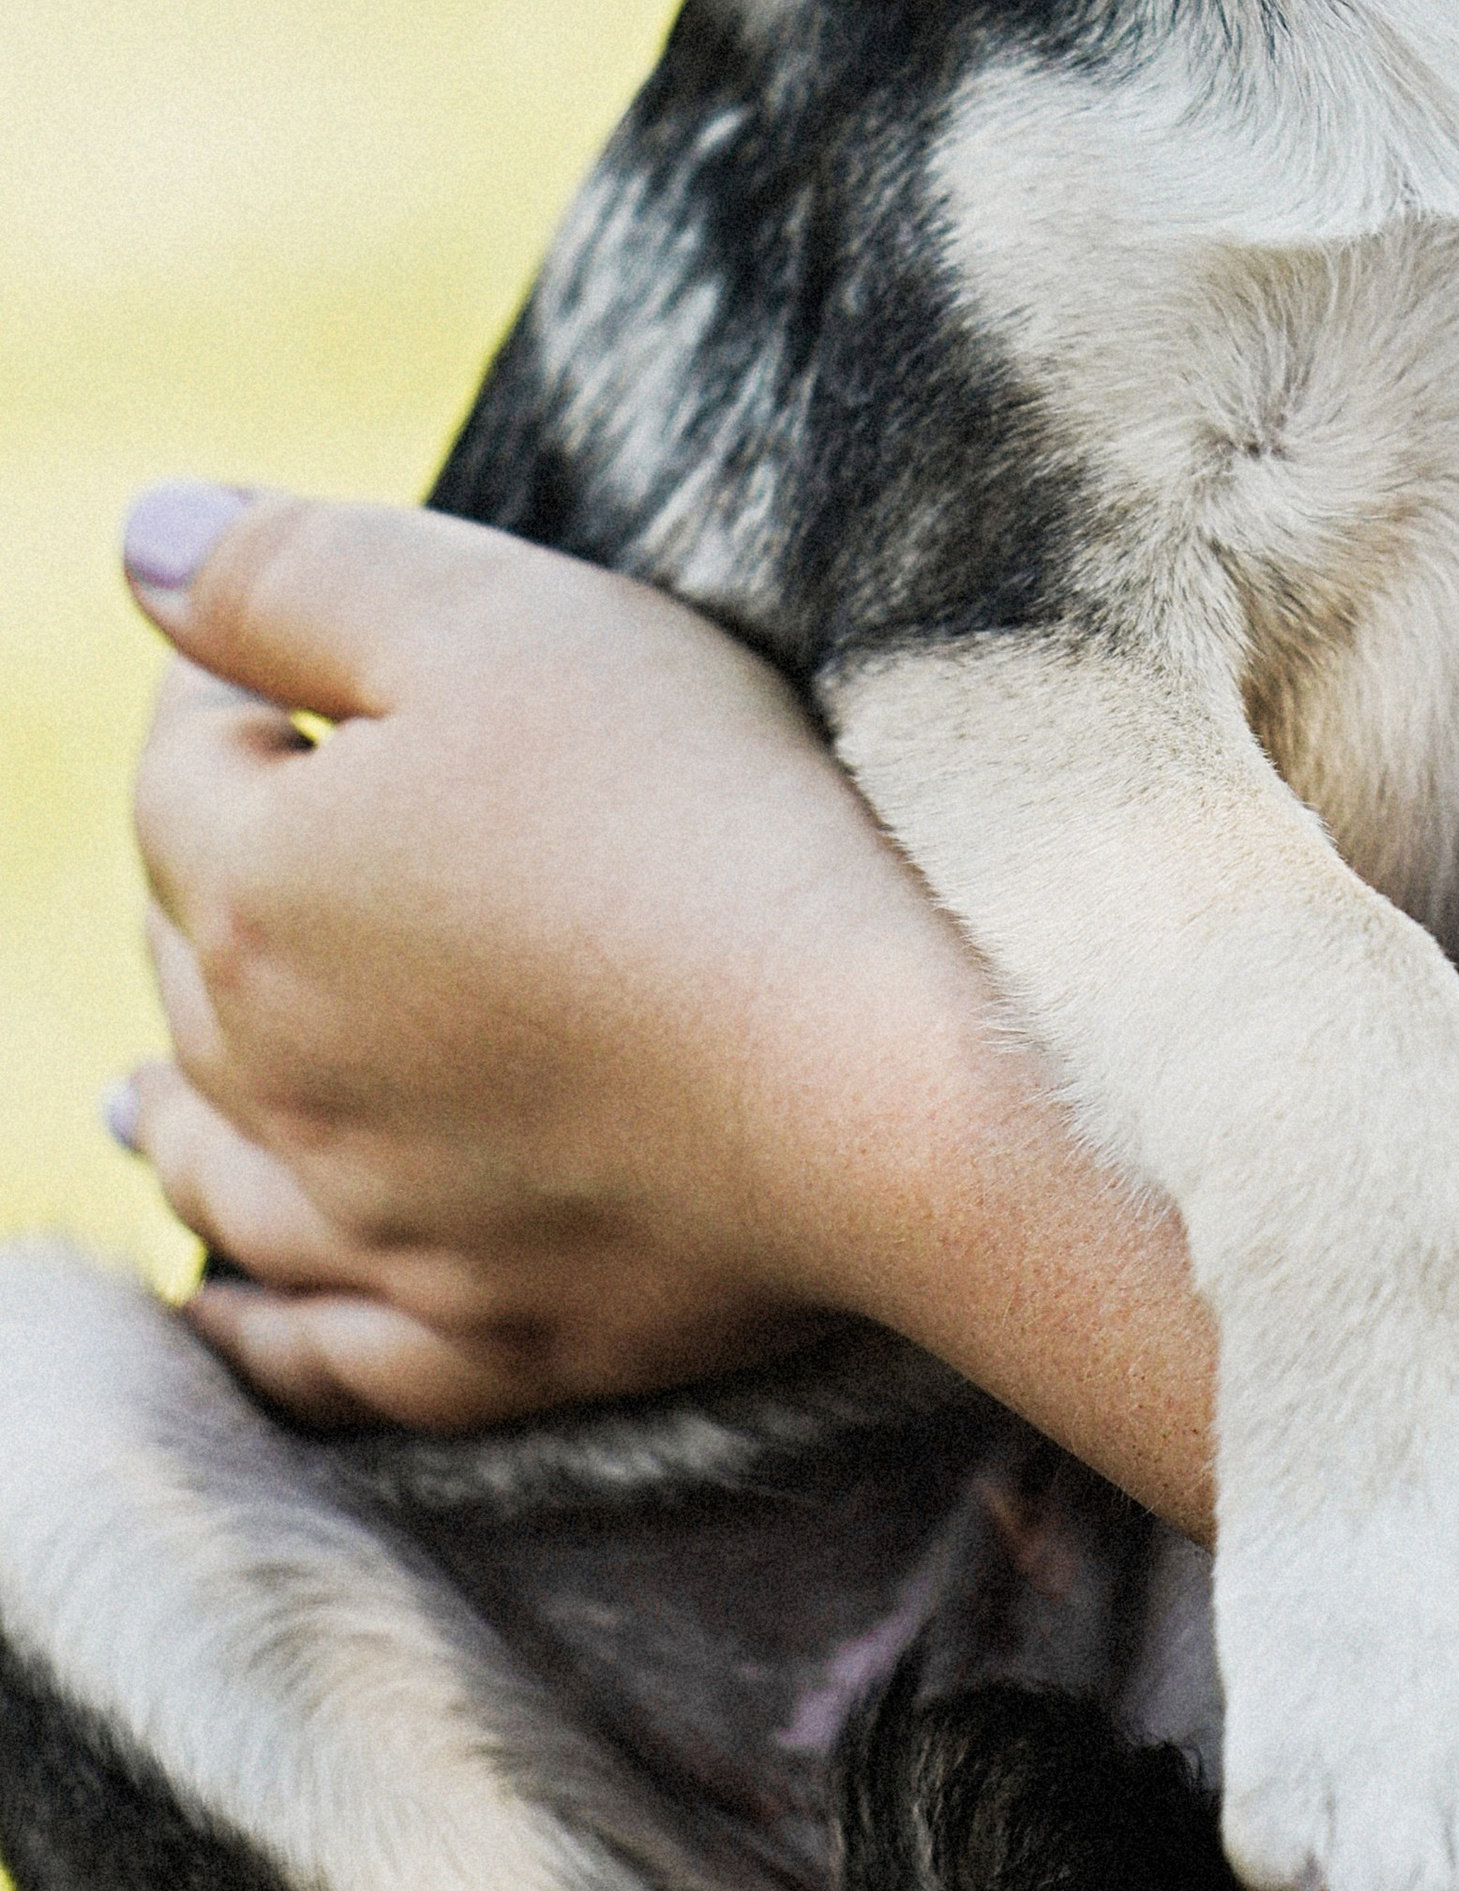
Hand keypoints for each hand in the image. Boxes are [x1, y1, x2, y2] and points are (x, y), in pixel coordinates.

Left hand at [120, 487, 995, 1432]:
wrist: (887, 1089)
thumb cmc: (698, 820)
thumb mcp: (502, 618)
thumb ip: (295, 571)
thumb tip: (139, 539)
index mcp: (258, 887)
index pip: (183, 757)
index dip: (237, 672)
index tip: (316, 634)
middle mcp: (278, 1075)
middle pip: (191, 957)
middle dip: (219, 869)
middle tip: (295, 809)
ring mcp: (382, 1224)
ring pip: (222, 1158)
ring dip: (178, 1108)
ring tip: (138, 1097)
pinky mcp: (496, 1334)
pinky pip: (325, 1351)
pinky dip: (256, 1329)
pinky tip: (224, 1316)